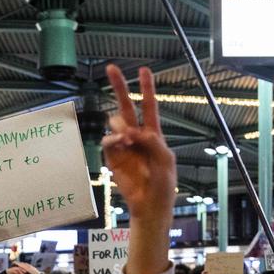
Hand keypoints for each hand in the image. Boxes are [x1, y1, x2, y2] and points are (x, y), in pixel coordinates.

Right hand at [103, 64, 176, 273]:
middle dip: (119, 87)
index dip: (147, 87)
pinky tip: (121, 142)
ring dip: (120, 124)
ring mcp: (123, 146)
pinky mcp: (112, 157)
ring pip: (116, 122)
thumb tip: (132, 131)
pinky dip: (113, 138)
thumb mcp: (165, 160)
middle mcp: (137, 136)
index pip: (149, 105)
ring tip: (128, 138)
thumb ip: (152, 141)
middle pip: (127, 106)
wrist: (149, 205)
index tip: (144, 70)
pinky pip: (108, 140)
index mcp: (154, 134)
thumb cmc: (162, 184)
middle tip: (111, 68)